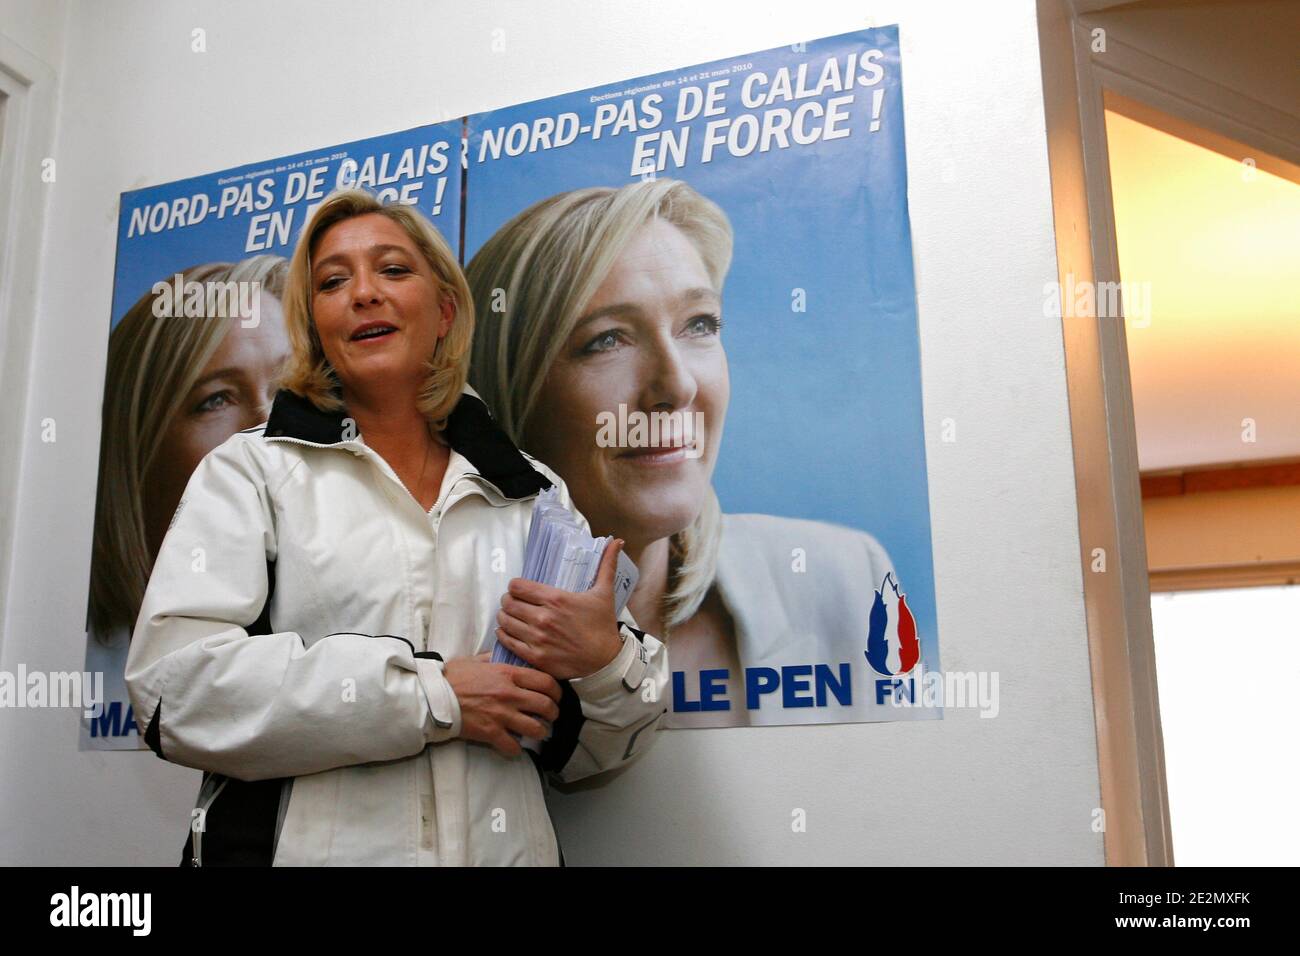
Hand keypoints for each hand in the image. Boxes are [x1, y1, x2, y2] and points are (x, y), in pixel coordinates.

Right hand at [442, 653, 561, 757]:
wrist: (432, 696)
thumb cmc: (452, 677)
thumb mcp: (476, 660)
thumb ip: (495, 658)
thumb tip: (506, 656)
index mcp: (508, 674)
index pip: (546, 682)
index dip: (557, 691)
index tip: (557, 696)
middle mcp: (509, 694)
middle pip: (547, 706)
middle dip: (553, 713)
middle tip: (551, 716)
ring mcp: (501, 715)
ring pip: (536, 728)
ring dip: (540, 732)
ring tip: (538, 732)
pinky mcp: (490, 733)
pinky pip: (513, 746)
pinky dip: (516, 749)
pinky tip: (514, 745)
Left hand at [495, 538, 626, 680]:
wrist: (605, 661)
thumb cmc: (602, 626)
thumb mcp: (604, 593)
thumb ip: (606, 565)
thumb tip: (617, 541)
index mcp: (556, 599)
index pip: (517, 586)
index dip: (515, 586)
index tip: (519, 589)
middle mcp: (544, 618)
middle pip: (507, 602)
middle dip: (508, 600)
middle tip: (513, 602)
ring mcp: (537, 639)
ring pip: (504, 621)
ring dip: (505, 616)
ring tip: (511, 615)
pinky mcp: (535, 656)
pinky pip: (507, 641)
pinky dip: (504, 635)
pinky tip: (509, 631)